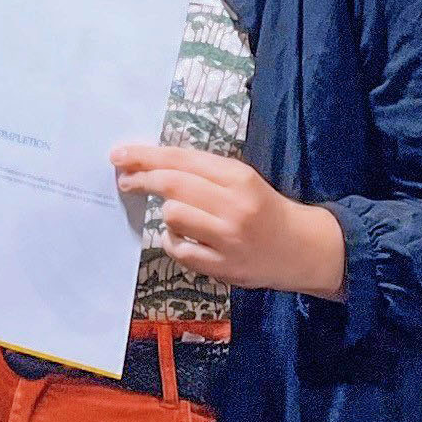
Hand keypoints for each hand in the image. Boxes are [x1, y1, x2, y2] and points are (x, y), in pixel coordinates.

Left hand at [111, 145, 346, 298]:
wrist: (300, 248)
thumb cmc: (264, 209)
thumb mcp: (241, 180)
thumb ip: (203, 172)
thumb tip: (151, 164)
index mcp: (239, 177)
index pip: (182, 160)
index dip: (146, 156)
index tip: (120, 155)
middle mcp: (234, 205)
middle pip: (173, 185)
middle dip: (142, 179)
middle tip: (125, 179)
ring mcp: (228, 238)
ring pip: (172, 215)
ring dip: (166, 212)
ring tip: (175, 214)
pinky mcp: (222, 266)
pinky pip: (178, 249)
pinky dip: (172, 241)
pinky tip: (181, 238)